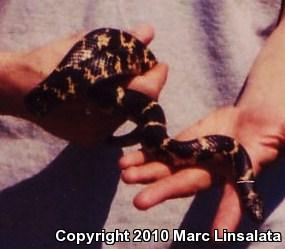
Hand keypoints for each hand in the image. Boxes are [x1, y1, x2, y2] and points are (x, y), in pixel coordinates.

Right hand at [0, 24, 167, 144]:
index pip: (146, 90)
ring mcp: (97, 135)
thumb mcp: (86, 47)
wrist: (19, 91)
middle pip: (140, 105)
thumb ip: (121, 42)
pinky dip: (121, 107)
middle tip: (145, 70)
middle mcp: (104, 122)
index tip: (160, 63)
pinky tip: (115, 94)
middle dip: (147, 86)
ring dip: (134, 97)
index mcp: (103, 96)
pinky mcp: (90, 140)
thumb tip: (148, 32)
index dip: (158, 76)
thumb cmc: (50, 63)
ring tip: (128, 80)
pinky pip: (116, 123)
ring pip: (129, 115)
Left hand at [119, 105, 284, 232]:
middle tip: (141, 202)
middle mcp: (209, 171)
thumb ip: (275, 145)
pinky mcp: (181, 145)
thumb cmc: (267, 130)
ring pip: (166, 169)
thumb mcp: (277, 137)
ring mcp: (191, 158)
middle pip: (185, 183)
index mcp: (234, 174)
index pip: (233, 198)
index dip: (226, 214)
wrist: (248, 119)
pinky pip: (159, 152)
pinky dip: (142, 157)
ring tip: (126, 175)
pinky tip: (125, 161)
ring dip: (145, 174)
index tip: (217, 236)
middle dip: (163, 192)